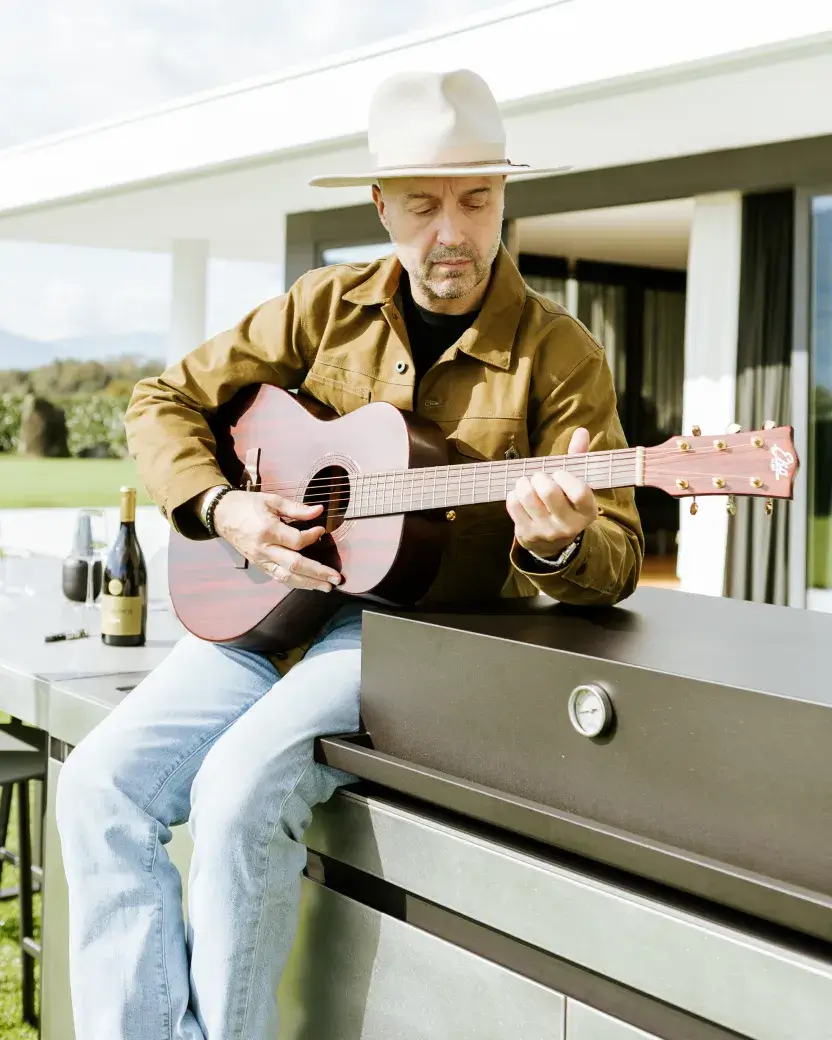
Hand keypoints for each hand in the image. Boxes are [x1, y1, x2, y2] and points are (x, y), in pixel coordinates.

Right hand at [212, 491, 341, 592]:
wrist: (221, 514)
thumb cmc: (247, 505)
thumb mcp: (272, 500)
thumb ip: (297, 508)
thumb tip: (319, 511)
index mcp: (267, 531)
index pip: (296, 541)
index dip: (312, 537)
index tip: (322, 531)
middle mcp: (264, 550)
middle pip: (294, 565)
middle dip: (318, 573)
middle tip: (336, 578)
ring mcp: (260, 560)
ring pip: (287, 577)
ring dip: (309, 583)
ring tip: (327, 586)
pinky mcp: (259, 565)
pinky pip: (279, 577)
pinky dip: (295, 582)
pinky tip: (309, 584)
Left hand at [506, 428, 597, 558]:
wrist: (552, 544)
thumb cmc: (566, 504)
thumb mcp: (577, 485)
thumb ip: (578, 459)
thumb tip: (582, 432)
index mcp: (587, 512)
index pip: (579, 492)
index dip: (566, 477)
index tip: (559, 473)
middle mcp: (568, 525)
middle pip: (548, 491)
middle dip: (540, 476)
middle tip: (540, 477)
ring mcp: (546, 532)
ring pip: (527, 496)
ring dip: (524, 482)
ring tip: (528, 482)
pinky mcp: (526, 534)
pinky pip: (513, 504)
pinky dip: (513, 493)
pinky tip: (520, 495)